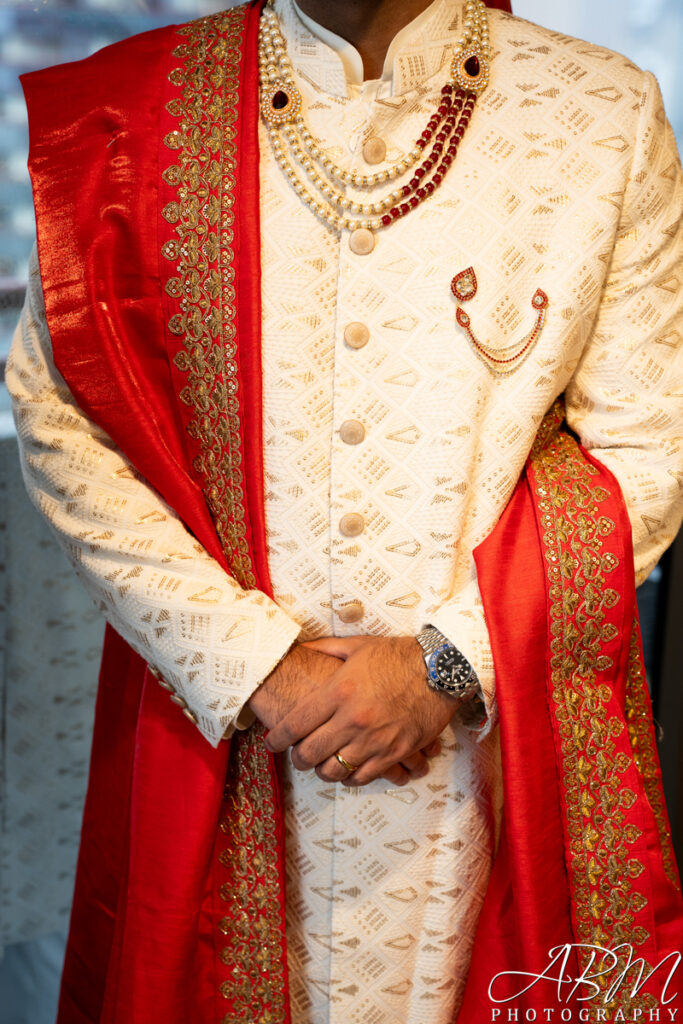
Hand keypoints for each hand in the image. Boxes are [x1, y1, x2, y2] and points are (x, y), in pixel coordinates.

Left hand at [264, 635, 455, 786]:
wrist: (440, 669)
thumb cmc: (398, 655)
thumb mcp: (358, 646)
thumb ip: (326, 649)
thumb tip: (303, 647)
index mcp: (338, 691)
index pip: (296, 724)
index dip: (277, 738)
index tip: (271, 742)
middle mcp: (352, 719)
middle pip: (310, 753)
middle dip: (297, 758)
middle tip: (295, 756)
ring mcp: (374, 739)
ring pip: (334, 771)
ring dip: (322, 771)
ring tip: (320, 765)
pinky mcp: (394, 752)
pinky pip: (363, 777)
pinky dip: (350, 777)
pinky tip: (347, 770)